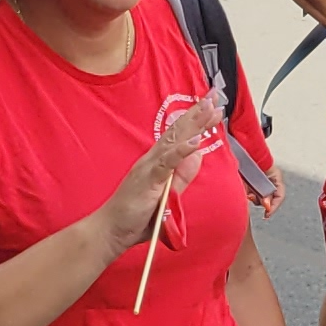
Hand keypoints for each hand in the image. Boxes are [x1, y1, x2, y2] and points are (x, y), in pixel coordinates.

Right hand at [99, 90, 222, 255]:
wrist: (111, 230)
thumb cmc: (136, 214)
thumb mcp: (167, 195)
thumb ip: (182, 176)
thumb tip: (197, 156)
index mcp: (158, 161)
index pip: (179, 135)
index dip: (196, 119)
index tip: (212, 105)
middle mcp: (152, 159)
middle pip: (178, 131)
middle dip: (198, 113)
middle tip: (214, 95)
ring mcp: (149, 167)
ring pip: (174, 140)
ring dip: (193, 124)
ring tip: (208, 108)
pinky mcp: (147, 180)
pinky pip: (166, 163)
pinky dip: (180, 151)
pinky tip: (194, 142)